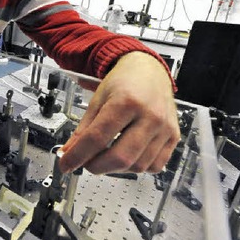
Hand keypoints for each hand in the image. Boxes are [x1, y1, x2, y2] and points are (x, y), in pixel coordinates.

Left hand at [59, 51, 179, 173]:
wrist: (149, 71)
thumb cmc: (124, 83)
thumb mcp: (97, 100)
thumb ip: (83, 129)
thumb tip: (68, 153)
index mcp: (126, 102)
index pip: (97, 138)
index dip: (78, 156)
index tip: (65, 164)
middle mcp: (150, 116)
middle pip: (120, 157)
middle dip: (96, 166)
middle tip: (85, 162)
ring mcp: (165, 128)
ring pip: (137, 166)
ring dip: (115, 168)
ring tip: (105, 156)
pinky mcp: (174, 137)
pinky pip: (155, 166)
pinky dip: (136, 167)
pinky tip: (127, 156)